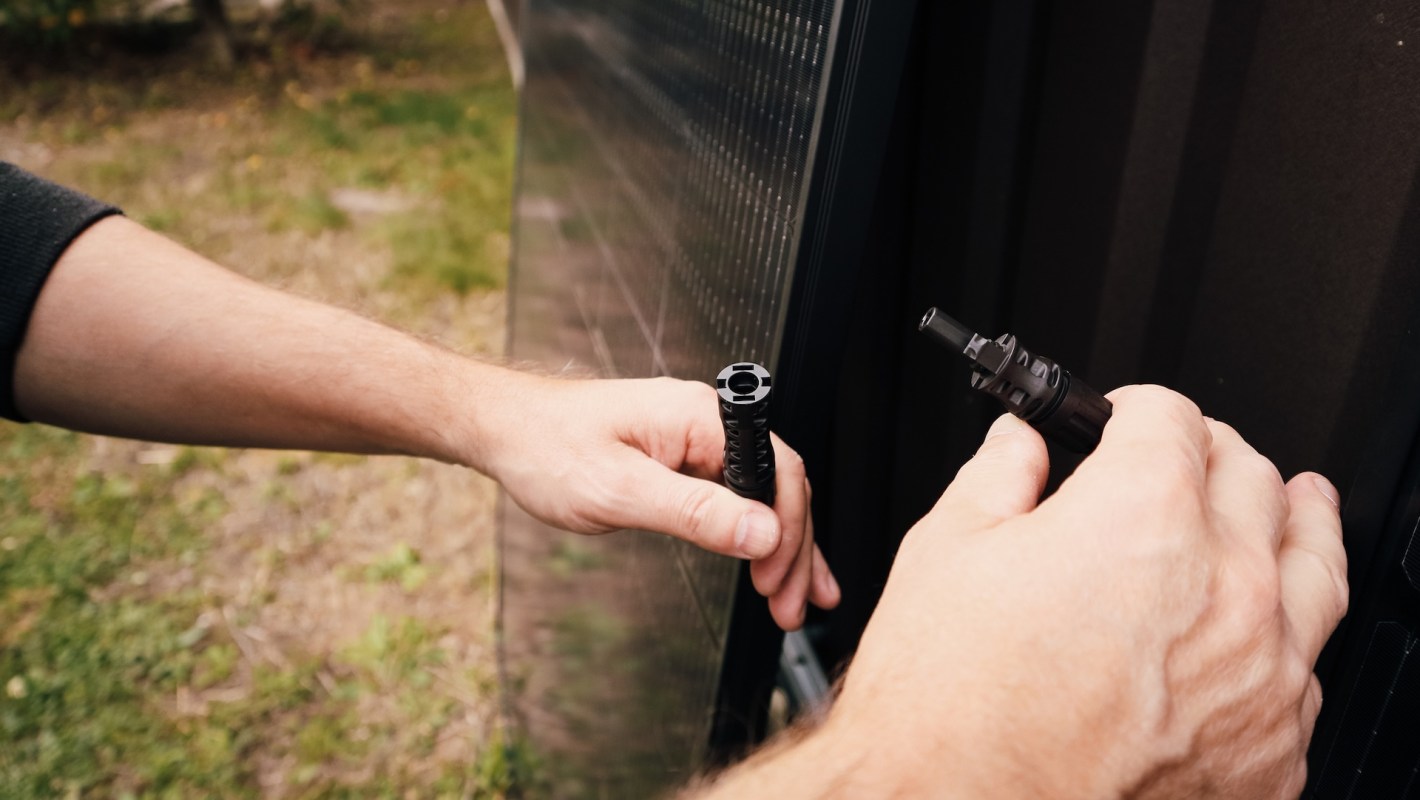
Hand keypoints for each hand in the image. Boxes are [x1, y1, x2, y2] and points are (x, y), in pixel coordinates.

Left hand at [478, 373, 838, 630]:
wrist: (507, 430)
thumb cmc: (548, 446)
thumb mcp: (619, 490)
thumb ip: (694, 511)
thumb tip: (761, 532)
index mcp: (699, 417)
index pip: (776, 471)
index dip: (787, 530)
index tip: (778, 579)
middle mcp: (706, 423)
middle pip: (778, 487)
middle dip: (794, 550)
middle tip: (793, 605)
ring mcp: (696, 441)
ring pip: (761, 497)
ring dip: (781, 549)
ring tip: (795, 601)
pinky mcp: (683, 460)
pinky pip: (732, 499)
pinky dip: (752, 536)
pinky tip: (770, 566)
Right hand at [820, 385, 1344, 796]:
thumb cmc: (947, 703)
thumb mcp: (946, 551)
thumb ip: (998, 476)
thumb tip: (1018, 446)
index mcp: (1143, 514)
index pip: (1170, 416)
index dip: (1133, 409)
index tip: (1120, 422)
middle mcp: (1224, 585)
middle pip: (1250, 476)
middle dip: (1206, 455)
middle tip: (1178, 461)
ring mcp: (1260, 673)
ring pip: (1313, 564)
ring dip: (1291, 521)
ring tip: (1296, 502)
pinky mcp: (1269, 748)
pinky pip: (1304, 670)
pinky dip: (1282, 637)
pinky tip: (1259, 632)